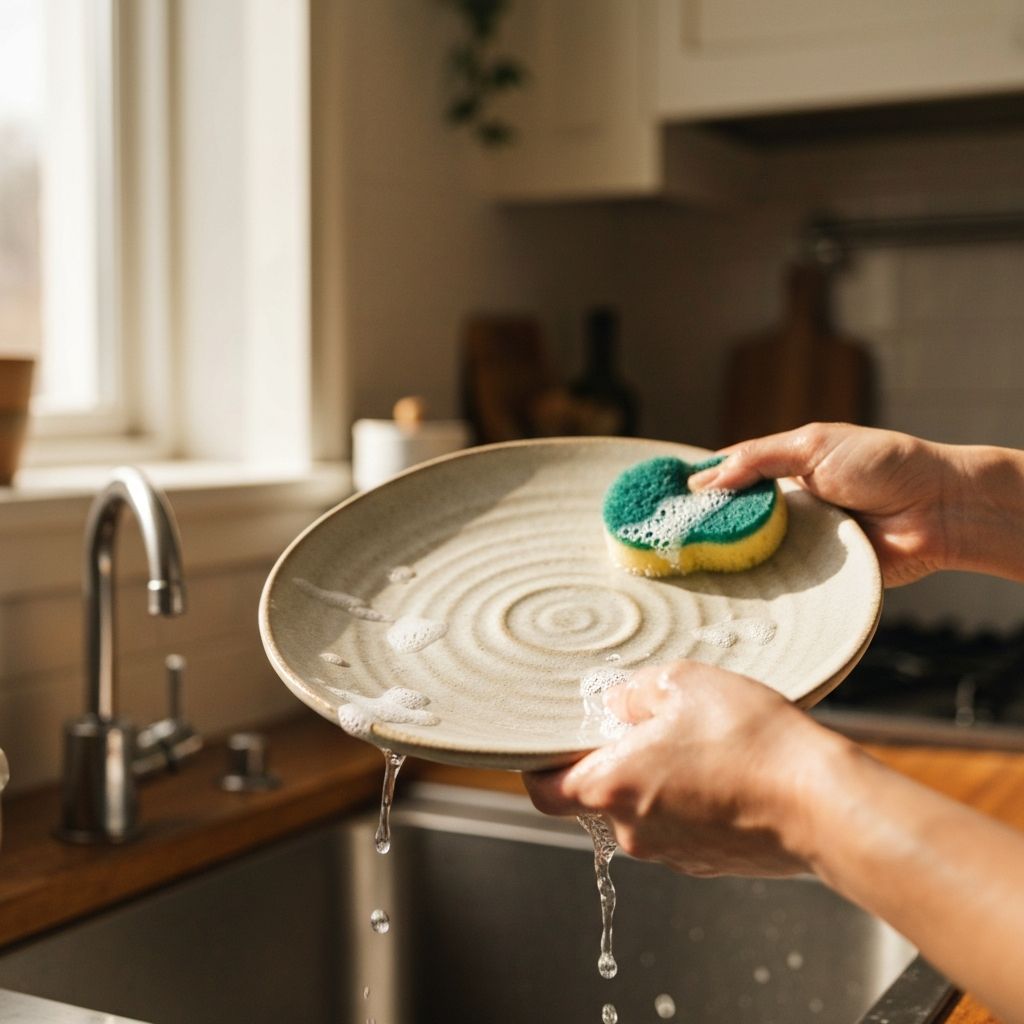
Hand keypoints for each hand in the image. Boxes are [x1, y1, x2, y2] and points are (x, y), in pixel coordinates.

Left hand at [524, 660, 842, 876]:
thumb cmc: (750, 741)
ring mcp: (673, 853)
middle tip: (648, 724)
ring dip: (657, 779)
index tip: (555, 742)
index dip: (542, 765)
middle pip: (598, 796)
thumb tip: (617, 705)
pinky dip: (691, 799)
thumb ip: (633, 692)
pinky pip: (682, 825)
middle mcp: (633, 831)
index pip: (544, 790)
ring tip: (700, 742)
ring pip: (643, 809)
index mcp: (611, 787)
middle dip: (615, 760)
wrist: (823, 803)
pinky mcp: (709, 862)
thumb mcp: (682, 683)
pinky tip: (725, 769)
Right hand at [687, 422, 958, 586]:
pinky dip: (751, 582)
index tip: (661, 499)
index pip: (728, 476)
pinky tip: (719, 586)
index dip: (697, 486)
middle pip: (730, 517)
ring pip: (746, 550)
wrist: (936, 511)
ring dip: (720, 556)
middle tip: (661, 537)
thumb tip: (703, 480)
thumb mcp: (814, 445)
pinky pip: (774, 580)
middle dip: (700, 526)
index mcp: (783, 468)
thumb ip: (758, 458)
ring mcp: (796, 541)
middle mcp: (785, 505)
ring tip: (677, 564)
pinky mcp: (811, 574)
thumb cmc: (883, 465)